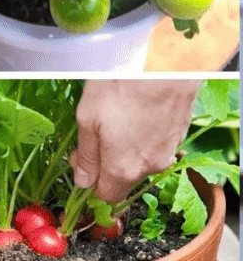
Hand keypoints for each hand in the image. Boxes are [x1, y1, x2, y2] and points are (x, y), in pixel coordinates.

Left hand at [70, 80, 199, 202]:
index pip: (106, 196)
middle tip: (94, 132)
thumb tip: (82, 182)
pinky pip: (156, 144)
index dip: (89, 181)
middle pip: (123, 177)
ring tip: (116, 115)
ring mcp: (169, 150)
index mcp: (124, 168)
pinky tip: (135, 111)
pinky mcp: (180, 133)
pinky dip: (143, 134)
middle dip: (106, 162)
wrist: (166, 64)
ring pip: (140, 159)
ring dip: (125, 147)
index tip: (80, 156)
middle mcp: (151, 166)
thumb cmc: (121, 86)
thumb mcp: (88, 119)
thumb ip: (87, 156)